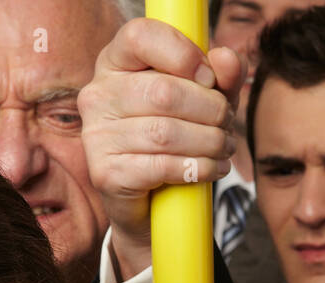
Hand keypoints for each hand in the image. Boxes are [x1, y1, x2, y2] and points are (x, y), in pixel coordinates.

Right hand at [79, 17, 243, 280]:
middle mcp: (98, 95)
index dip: (182, 53)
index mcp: (116, 63)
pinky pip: (161, 166)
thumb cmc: (176, 141)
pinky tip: (212, 169)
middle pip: (164, 91)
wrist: (152, 204)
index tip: (208, 78)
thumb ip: (220, 76)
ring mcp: (97, 135)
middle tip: (227, 124)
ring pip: (166, 132)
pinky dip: (197, 168)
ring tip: (224, 148)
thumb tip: (227, 60)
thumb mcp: (205, 101)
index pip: (140, 35)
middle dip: (210, 110)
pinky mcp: (106, 173)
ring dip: (209, 142)